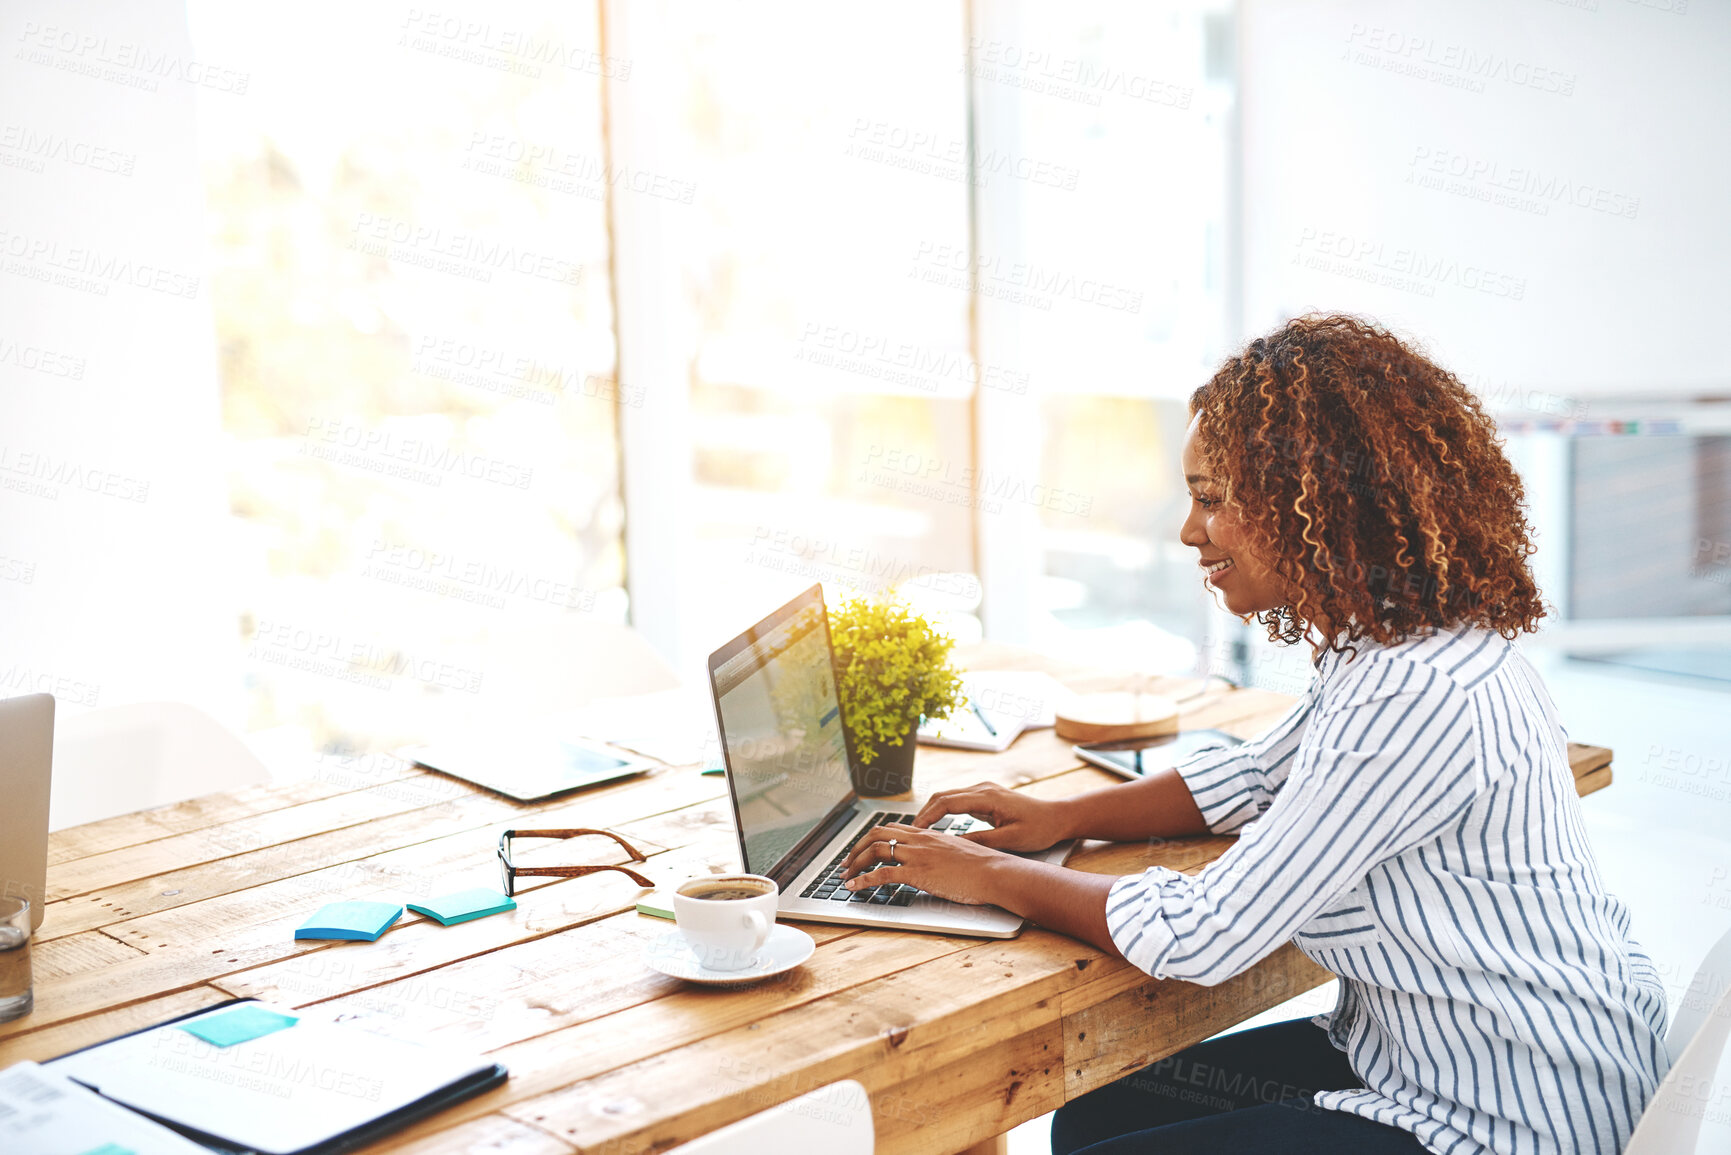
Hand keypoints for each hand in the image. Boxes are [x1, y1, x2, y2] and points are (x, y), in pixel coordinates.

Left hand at [839, 824, 1016, 906]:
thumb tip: (934, 864)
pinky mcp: (918, 873)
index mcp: (929, 835)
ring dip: (855, 863)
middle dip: (856, 848)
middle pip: (877, 834)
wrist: (996, 872)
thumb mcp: (958, 853)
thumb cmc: (984, 867)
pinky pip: (882, 873)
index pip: (892, 828)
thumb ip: (941, 854)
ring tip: (845, 876)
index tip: (862, 850)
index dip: (872, 838)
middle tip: (846, 862)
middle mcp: (920, 840)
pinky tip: (855, 888)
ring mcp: (918, 855)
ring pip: (875, 850)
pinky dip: (863, 880)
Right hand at [910, 783, 1070, 851]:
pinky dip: (942, 813)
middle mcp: (982, 789)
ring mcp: (983, 791)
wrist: (1057, 817)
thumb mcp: (1010, 840)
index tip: (914, 832)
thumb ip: (981, 842)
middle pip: (942, 797)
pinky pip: (956, 802)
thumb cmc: (1039, 828)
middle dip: (923, 814)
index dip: (927, 817)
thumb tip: (954, 846)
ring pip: (947, 798)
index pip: (947, 802)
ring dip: (931, 813)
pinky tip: (936, 827)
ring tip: (917, 832)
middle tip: (908, 834)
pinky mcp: (984, 797)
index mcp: (987, 797)